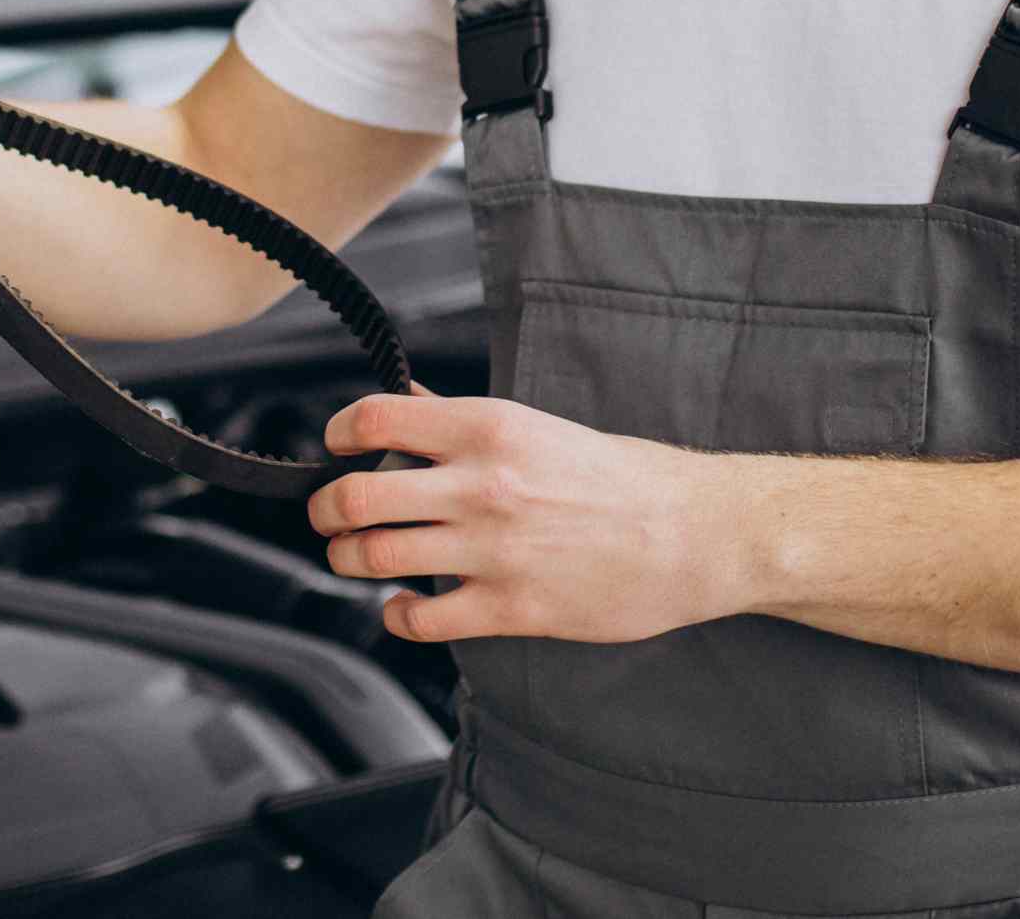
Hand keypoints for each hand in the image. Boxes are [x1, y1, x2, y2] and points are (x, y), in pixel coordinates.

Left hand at [310, 382, 746, 645]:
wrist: (693, 534)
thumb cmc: (624, 477)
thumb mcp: (540, 427)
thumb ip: (463, 420)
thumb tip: (406, 400)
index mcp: (489, 427)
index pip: (377, 418)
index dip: (340, 433)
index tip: (337, 446)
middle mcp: (481, 485)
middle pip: (356, 497)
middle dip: (326, 509)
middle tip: (327, 514)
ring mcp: (491, 550)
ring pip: (374, 557)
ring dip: (348, 559)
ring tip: (355, 558)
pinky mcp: (510, 608)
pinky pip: (421, 619)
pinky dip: (396, 616)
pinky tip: (402, 606)